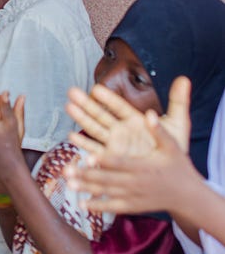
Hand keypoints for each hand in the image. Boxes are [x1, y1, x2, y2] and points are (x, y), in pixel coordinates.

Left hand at [65, 106, 201, 214]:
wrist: (188, 196)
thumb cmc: (178, 166)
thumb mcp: (172, 147)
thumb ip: (158, 131)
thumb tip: (150, 113)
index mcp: (144, 166)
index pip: (120, 163)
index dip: (103, 161)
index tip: (86, 156)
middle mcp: (137, 183)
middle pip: (107, 179)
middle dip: (86, 175)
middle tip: (66, 170)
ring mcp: (134, 196)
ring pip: (107, 193)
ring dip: (86, 189)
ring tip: (68, 184)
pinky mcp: (133, 206)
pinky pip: (113, 207)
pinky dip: (98, 206)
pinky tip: (81, 205)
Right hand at [66, 76, 191, 160]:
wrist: (171, 175)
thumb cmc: (174, 149)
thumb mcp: (178, 124)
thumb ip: (178, 101)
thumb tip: (184, 78)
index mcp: (135, 120)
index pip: (119, 107)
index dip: (108, 99)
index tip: (96, 89)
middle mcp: (121, 130)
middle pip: (101, 115)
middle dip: (86, 104)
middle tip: (72, 91)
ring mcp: (115, 144)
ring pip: (95, 129)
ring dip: (81, 118)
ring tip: (69, 106)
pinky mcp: (111, 159)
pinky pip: (96, 151)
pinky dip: (84, 144)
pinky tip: (72, 135)